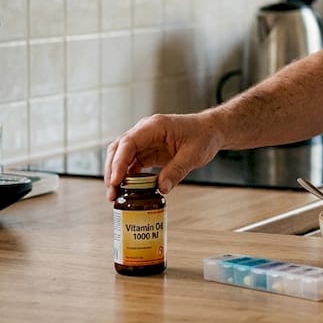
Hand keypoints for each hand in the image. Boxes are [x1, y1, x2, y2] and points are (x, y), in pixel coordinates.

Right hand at [103, 112, 225, 200]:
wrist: (210, 131)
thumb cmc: (204, 136)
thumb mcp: (193, 154)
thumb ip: (177, 170)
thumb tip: (161, 189)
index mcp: (154, 127)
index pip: (128, 143)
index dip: (118, 162)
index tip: (116, 181)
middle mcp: (145, 131)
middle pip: (118, 150)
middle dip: (112, 172)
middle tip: (112, 194)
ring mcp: (145, 141)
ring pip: (121, 157)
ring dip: (116, 176)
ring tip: (115, 196)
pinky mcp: (148, 151)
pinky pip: (132, 163)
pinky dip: (127, 176)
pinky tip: (126, 190)